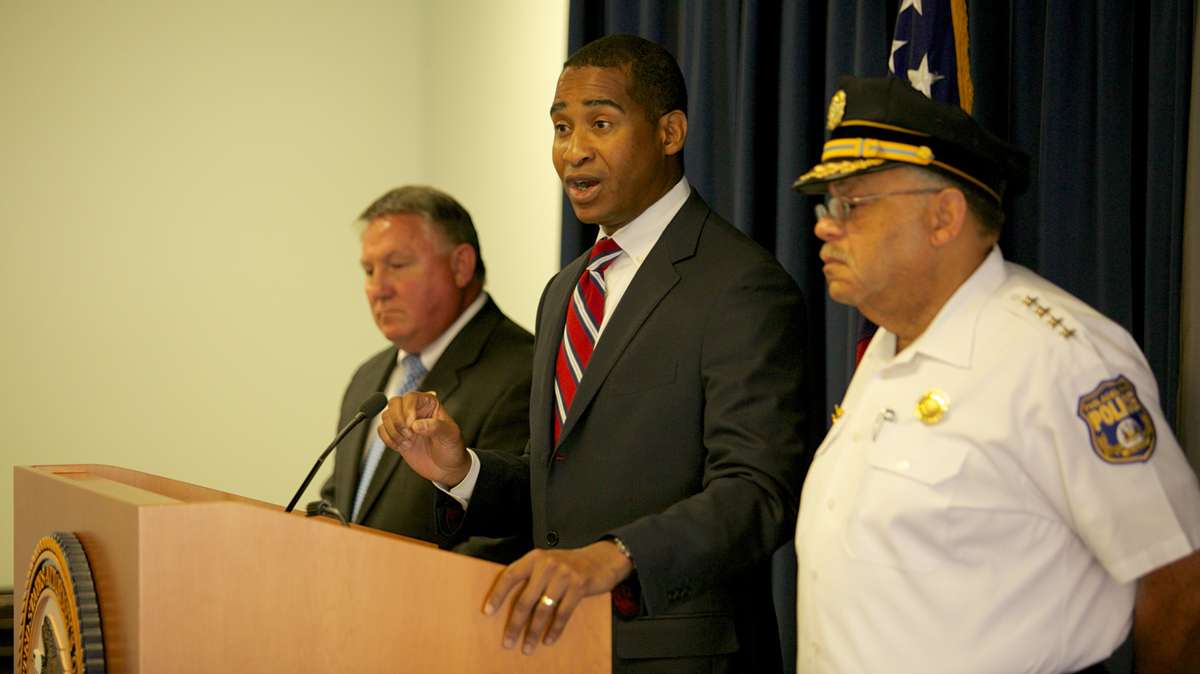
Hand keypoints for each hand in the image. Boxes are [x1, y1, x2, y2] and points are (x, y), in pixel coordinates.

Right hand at [377, 391, 469, 485]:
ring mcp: (404, 423)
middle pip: (394, 403)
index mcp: (429, 404)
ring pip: (386, 416)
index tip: (412, 425)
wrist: (447, 468)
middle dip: (397, 420)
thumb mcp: (450, 435)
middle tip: (408, 434)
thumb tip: (416, 424)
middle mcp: (415, 411)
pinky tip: (401, 446)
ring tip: (408, 441)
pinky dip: (388, 439)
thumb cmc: (452, 448)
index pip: (411, 397)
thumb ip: (435, 427)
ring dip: (394, 431)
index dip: (408, 410)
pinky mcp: (397, 435)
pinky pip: (382, 430)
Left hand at [484, 541, 633, 654]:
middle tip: (508, 641)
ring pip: (542, 610)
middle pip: (525, 600)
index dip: (497, 594)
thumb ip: (532, 577)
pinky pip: (562, 613)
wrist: (602, 559)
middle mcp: (547, 564)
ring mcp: (564, 575)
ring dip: (533, 632)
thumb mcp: (549, 563)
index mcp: (535, 557)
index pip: (510, 576)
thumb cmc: (571, 564)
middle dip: (515, 624)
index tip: (487, 611)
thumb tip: (510, 604)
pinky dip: (555, 630)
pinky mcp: (579, 586)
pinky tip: (549, 639)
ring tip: (527, 646)